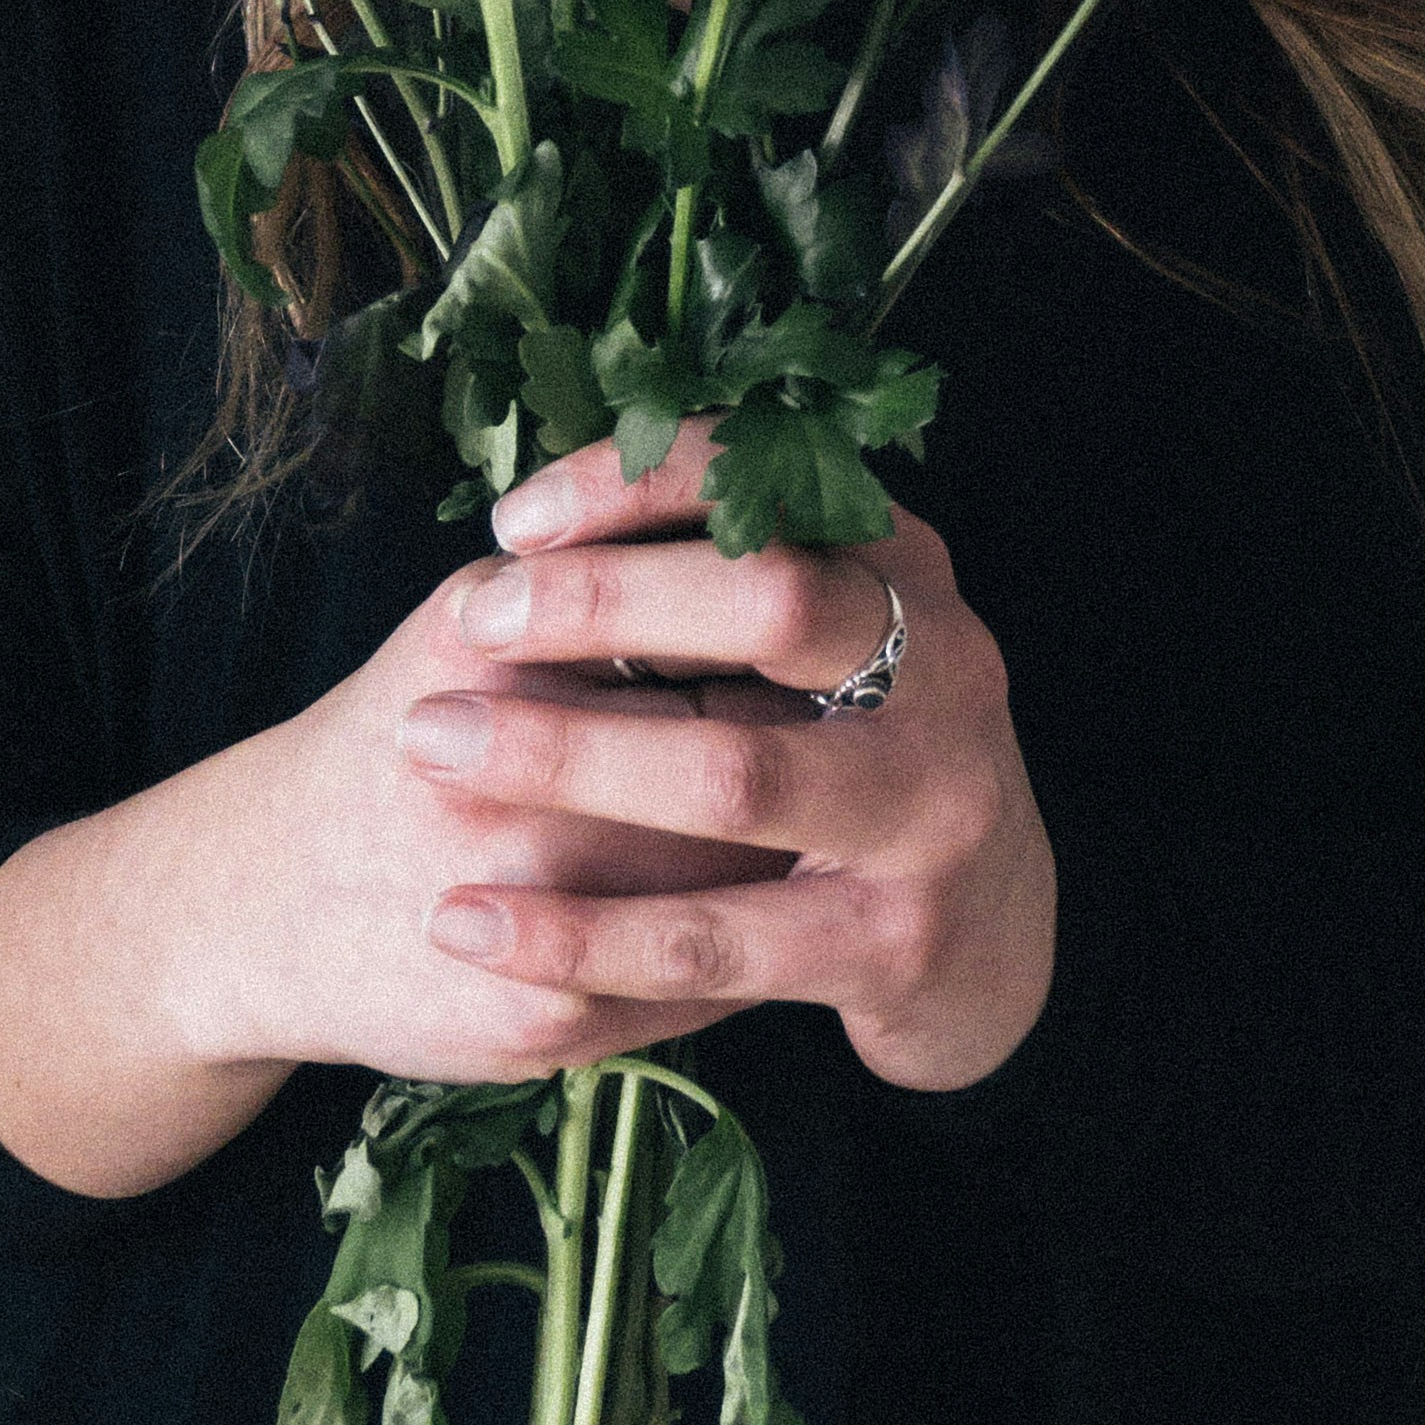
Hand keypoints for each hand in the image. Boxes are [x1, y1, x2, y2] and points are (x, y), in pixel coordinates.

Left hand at [393, 421, 1058, 1097]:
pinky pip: (715, 939)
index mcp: (907, 571)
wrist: (990, 938)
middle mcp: (945, 669)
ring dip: (570, 756)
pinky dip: (580, 932)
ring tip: (434, 746)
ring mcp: (933, 810)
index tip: (512, 521)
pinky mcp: (895, 942)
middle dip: (603, 601)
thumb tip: (530, 536)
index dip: (634, 487)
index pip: (771, 482)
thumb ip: (717, 589)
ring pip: (738, 772)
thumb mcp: (820, 651)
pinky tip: (471, 923)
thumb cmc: (854, 759)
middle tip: (469, 623)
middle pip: (772, 602)